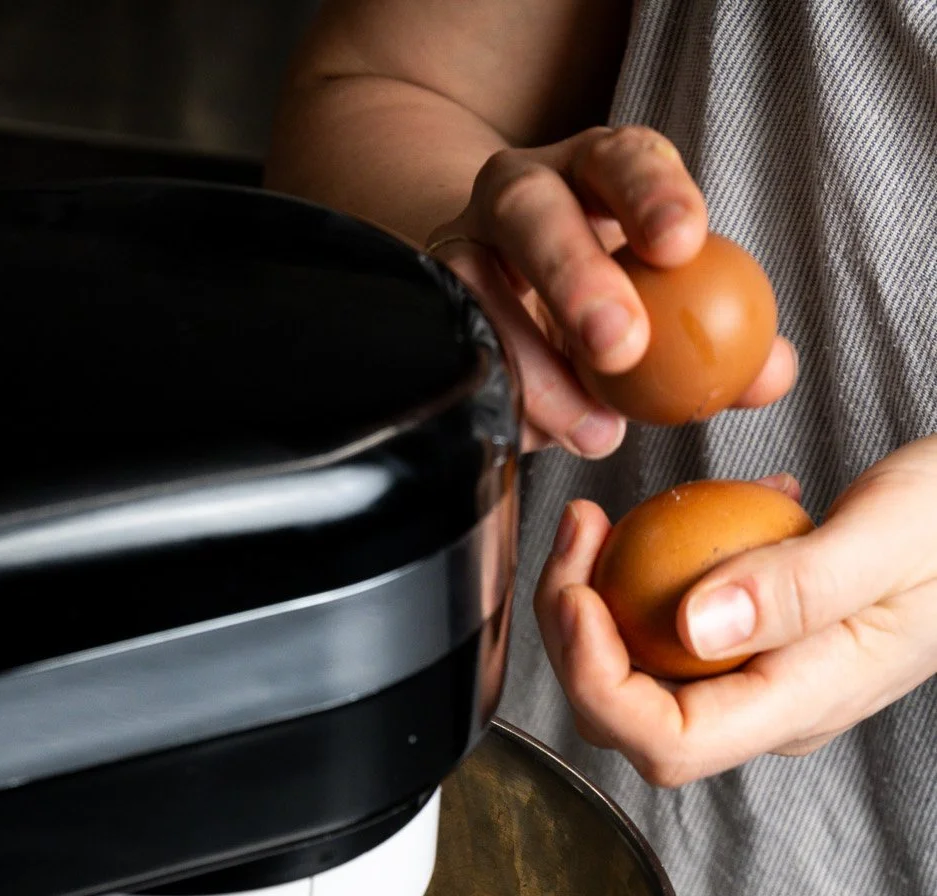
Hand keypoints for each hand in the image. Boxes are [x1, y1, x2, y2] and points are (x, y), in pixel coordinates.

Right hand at [426, 125, 795, 456]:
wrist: (496, 286)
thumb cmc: (605, 292)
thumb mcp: (665, 300)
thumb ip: (722, 336)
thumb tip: (770, 374)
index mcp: (592, 170)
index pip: (620, 159)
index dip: (651, 194)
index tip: (684, 243)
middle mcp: (518, 193)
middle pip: (532, 212)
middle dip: (576, 274)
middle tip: (623, 345)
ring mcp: (460, 248)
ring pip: (473, 290)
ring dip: (531, 362)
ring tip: (594, 428)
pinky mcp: (424, 312)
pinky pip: (450, 356)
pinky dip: (498, 401)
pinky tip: (539, 438)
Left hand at [533, 440, 936, 784]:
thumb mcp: (891, 535)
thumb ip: (797, 586)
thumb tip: (692, 625)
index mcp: (803, 703)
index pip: (665, 742)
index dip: (595, 681)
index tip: (575, 591)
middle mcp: (775, 711)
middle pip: (633, 717)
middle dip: (576, 638)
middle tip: (578, 532)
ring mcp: (768, 683)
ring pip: (646, 674)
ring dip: (604, 605)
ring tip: (605, 522)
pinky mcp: (764, 647)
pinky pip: (681, 632)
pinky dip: (655, 579)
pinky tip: (685, 515)